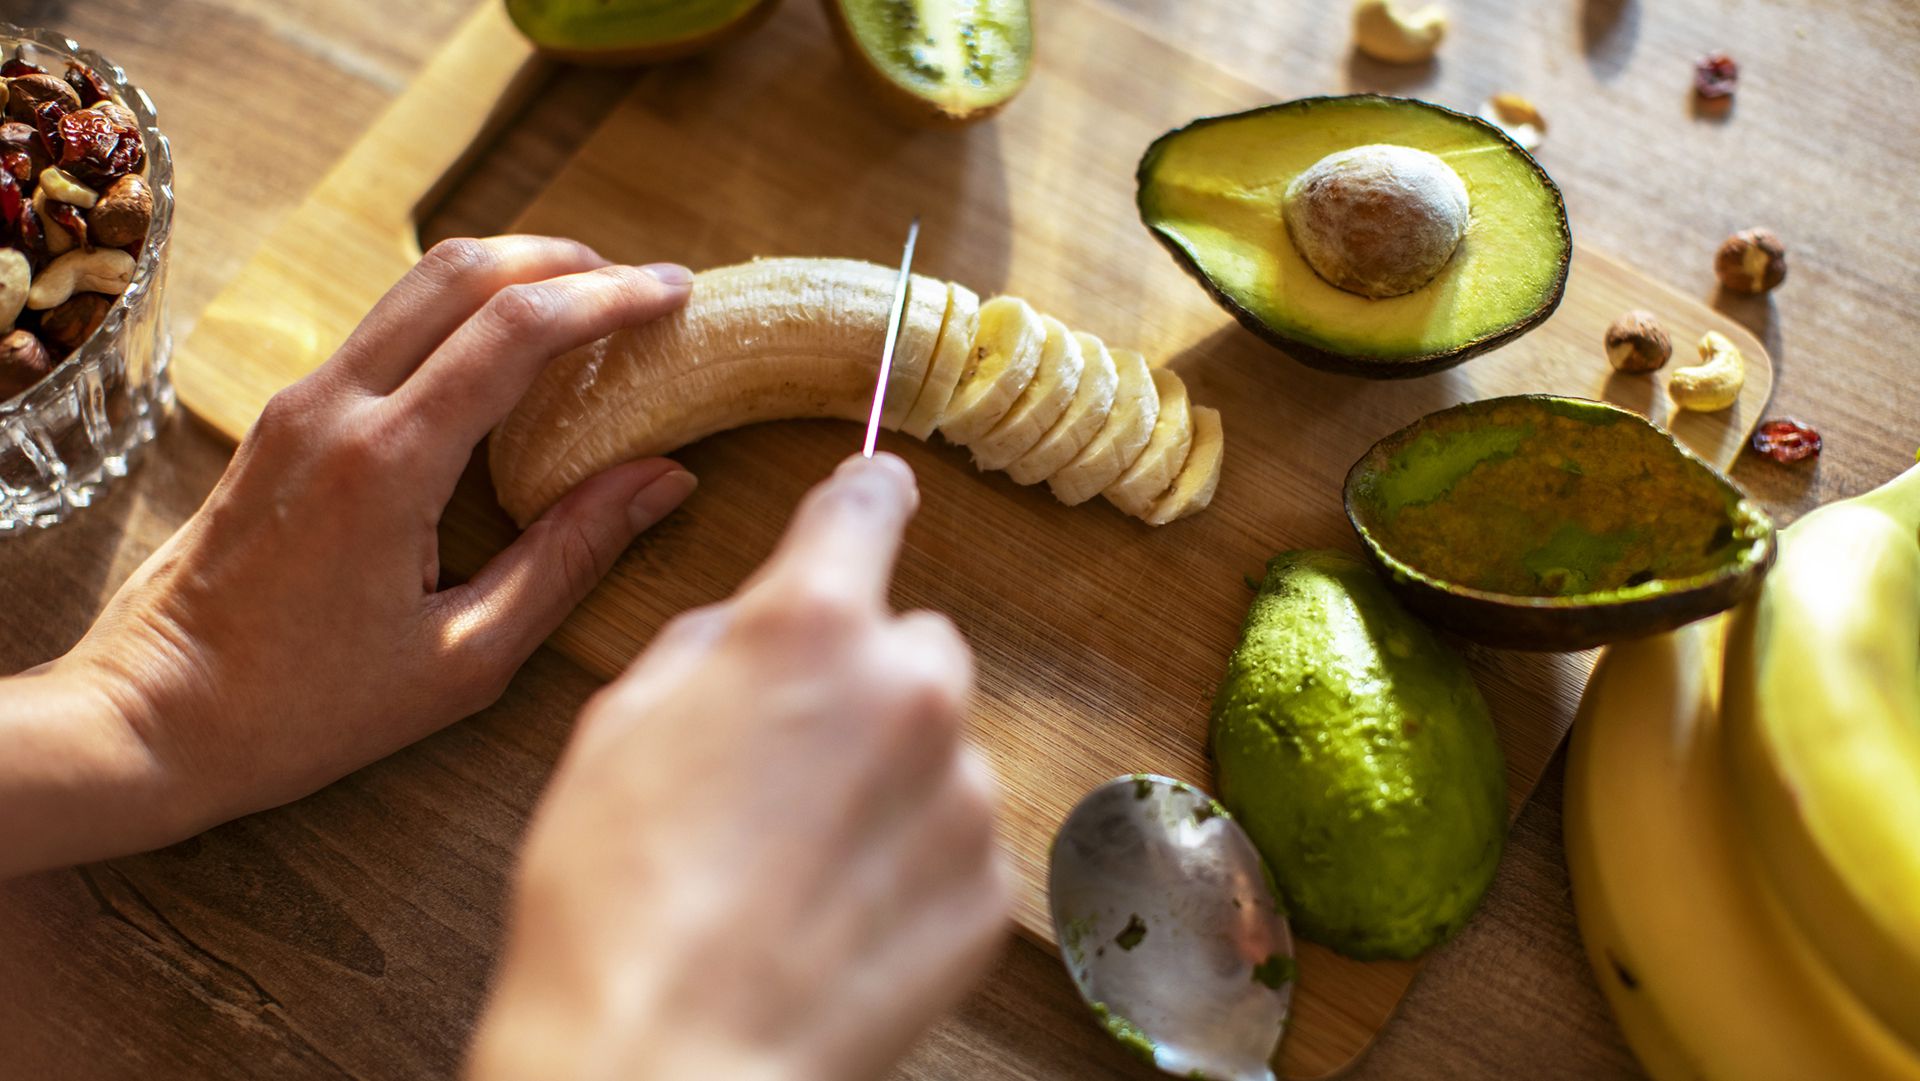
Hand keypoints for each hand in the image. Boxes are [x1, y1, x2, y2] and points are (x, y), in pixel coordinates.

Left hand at [4, 236, 698, 872]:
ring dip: (511, 275)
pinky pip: (387, 328)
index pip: (514, 329)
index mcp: (387, 465)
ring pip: (418, 285)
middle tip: (641, 287)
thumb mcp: (466, 658)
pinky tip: (508, 357)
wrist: (150, 717)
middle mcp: (336, 407)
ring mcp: (300, 403)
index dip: (607, 297)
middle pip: (462, 271)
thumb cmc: (307, 709)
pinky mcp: (285, 417)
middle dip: (564, 260)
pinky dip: (462, 314)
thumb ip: (570, 556)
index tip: (675, 294)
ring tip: (588, 304)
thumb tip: (663, 481)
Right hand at [468, 455, 1010, 1080]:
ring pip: (941, 748)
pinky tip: (837, 912)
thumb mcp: (619, 725)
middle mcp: (912, 690)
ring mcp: (966, 794)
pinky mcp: (989, 887)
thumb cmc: (613, 897)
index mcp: (812, 627)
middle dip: (865, 679)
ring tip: (799, 860)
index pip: (868, 506)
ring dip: (892, 778)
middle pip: (916, 642)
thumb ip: (712, 644)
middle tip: (788, 757)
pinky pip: (959, 841)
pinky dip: (914, 861)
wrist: (665, 1059)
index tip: (875, 497)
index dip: (865, 497)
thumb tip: (753, 628)